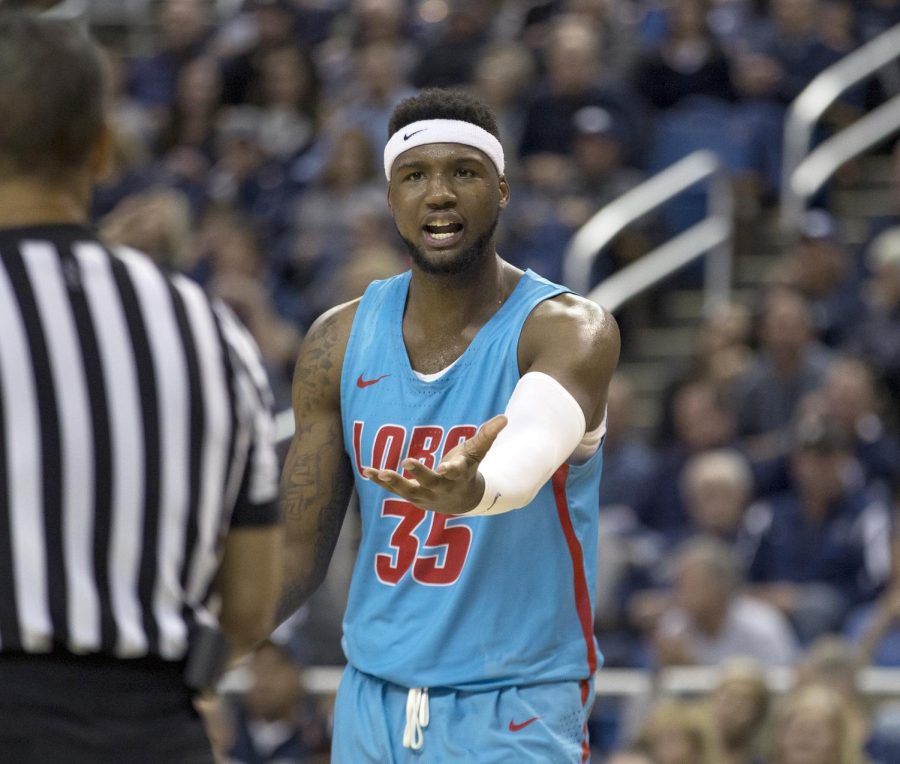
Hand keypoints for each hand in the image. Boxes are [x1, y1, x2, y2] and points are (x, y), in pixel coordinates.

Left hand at [362, 415, 506, 514]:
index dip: (451, 469)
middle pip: (430, 481)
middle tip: (406, 462)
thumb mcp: (477, 452)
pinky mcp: (412, 496)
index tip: (445, 466)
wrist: (462, 501)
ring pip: (407, 489)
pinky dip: (380, 481)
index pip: (456, 472)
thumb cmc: (468, 469)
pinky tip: (367, 471)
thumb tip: (504, 418)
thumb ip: (487, 435)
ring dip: (392, 481)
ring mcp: (425, 494)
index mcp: (459, 475)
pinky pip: (393, 489)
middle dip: (419, 473)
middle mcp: (441, 487)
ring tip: (378, 472)